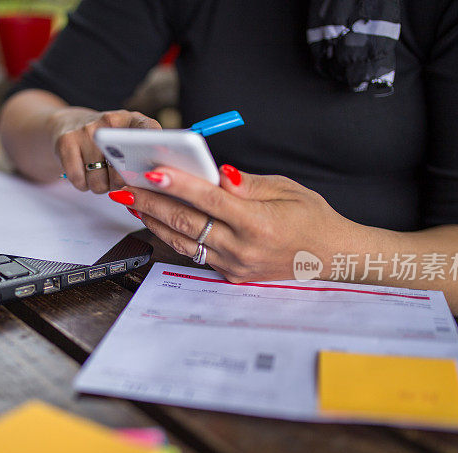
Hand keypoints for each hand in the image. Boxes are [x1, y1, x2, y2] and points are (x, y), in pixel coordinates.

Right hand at [50, 108, 160, 192]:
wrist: (67, 125)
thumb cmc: (106, 143)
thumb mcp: (127, 141)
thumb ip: (143, 158)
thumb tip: (152, 182)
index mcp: (133, 119)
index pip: (150, 131)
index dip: (155, 151)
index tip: (156, 169)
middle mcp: (110, 120)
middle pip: (123, 171)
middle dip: (120, 183)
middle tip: (116, 177)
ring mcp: (86, 130)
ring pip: (99, 181)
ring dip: (100, 186)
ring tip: (99, 173)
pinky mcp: (66, 142)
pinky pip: (79, 181)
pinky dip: (82, 184)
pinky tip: (84, 172)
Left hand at [108, 164, 353, 281]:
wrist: (330, 256)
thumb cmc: (310, 216)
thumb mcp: (285, 188)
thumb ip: (245, 184)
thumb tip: (214, 173)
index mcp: (259, 223)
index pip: (209, 200)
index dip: (179, 185)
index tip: (152, 172)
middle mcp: (243, 248)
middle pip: (187, 222)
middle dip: (152, 202)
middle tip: (126, 186)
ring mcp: (235, 265)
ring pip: (184, 241)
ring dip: (154, 220)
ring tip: (132, 202)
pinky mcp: (231, 274)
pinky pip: (195, 253)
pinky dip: (173, 235)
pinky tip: (157, 220)